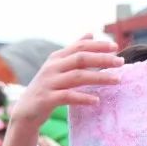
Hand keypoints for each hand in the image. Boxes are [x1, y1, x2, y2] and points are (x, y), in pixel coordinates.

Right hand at [0, 36, 121, 145]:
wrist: (25, 112)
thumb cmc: (47, 88)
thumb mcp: (58, 67)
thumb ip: (74, 51)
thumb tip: (91, 33)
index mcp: (56, 58)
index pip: (80, 46)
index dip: (98, 45)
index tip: (115, 47)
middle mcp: (52, 67)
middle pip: (81, 58)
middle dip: (102, 59)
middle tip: (121, 62)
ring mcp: (49, 83)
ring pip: (77, 76)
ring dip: (99, 77)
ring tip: (116, 80)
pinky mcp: (47, 99)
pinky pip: (68, 97)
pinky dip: (83, 97)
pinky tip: (96, 100)